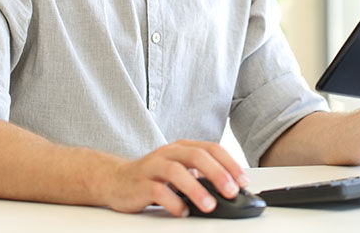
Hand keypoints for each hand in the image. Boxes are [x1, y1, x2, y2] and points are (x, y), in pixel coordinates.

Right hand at [104, 139, 247, 216]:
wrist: (116, 180)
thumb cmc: (154, 176)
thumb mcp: (180, 170)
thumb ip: (201, 175)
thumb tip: (231, 188)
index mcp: (182, 147)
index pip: (211, 148)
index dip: (229, 164)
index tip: (243, 181)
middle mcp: (168, 153)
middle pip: (197, 156)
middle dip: (217, 173)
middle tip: (231, 191)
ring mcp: (153, 167)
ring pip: (177, 171)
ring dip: (196, 189)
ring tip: (210, 205)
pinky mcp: (140, 184)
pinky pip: (158, 191)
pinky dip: (173, 202)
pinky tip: (183, 211)